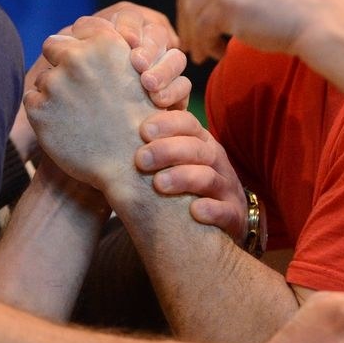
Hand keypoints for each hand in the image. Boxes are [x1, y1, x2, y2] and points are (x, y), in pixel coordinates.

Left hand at [9, 1, 188, 159]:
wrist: (130, 168)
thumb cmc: (137, 122)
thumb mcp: (137, 76)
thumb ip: (109, 51)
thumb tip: (77, 33)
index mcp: (106, 43)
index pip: (80, 27)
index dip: (82, 43)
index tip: (86, 61)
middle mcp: (79, 57)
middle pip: (53, 45)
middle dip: (60, 61)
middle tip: (74, 87)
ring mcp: (56, 83)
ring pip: (44, 77)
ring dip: (54, 91)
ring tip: (77, 115)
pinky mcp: (38, 108)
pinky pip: (32, 100)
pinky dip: (44, 112)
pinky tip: (64, 127)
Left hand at [135, 110, 247, 241]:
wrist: (223, 220)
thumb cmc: (185, 188)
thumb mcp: (173, 162)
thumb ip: (149, 146)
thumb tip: (109, 128)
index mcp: (200, 143)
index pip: (187, 123)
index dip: (167, 122)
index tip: (142, 129)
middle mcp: (215, 161)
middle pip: (196, 147)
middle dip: (168, 150)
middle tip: (141, 159)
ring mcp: (226, 189)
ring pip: (209, 177)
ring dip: (184, 178)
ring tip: (159, 184)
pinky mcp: (234, 216)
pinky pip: (226, 211)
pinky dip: (211, 210)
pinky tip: (194, 211)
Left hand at [176, 0, 339, 62]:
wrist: (318, 16)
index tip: (202, 14)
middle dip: (189, 17)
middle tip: (198, 37)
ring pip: (192, 11)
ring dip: (196, 34)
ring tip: (209, 48)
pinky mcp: (227, 3)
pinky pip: (201, 29)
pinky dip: (205, 44)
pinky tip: (217, 51)